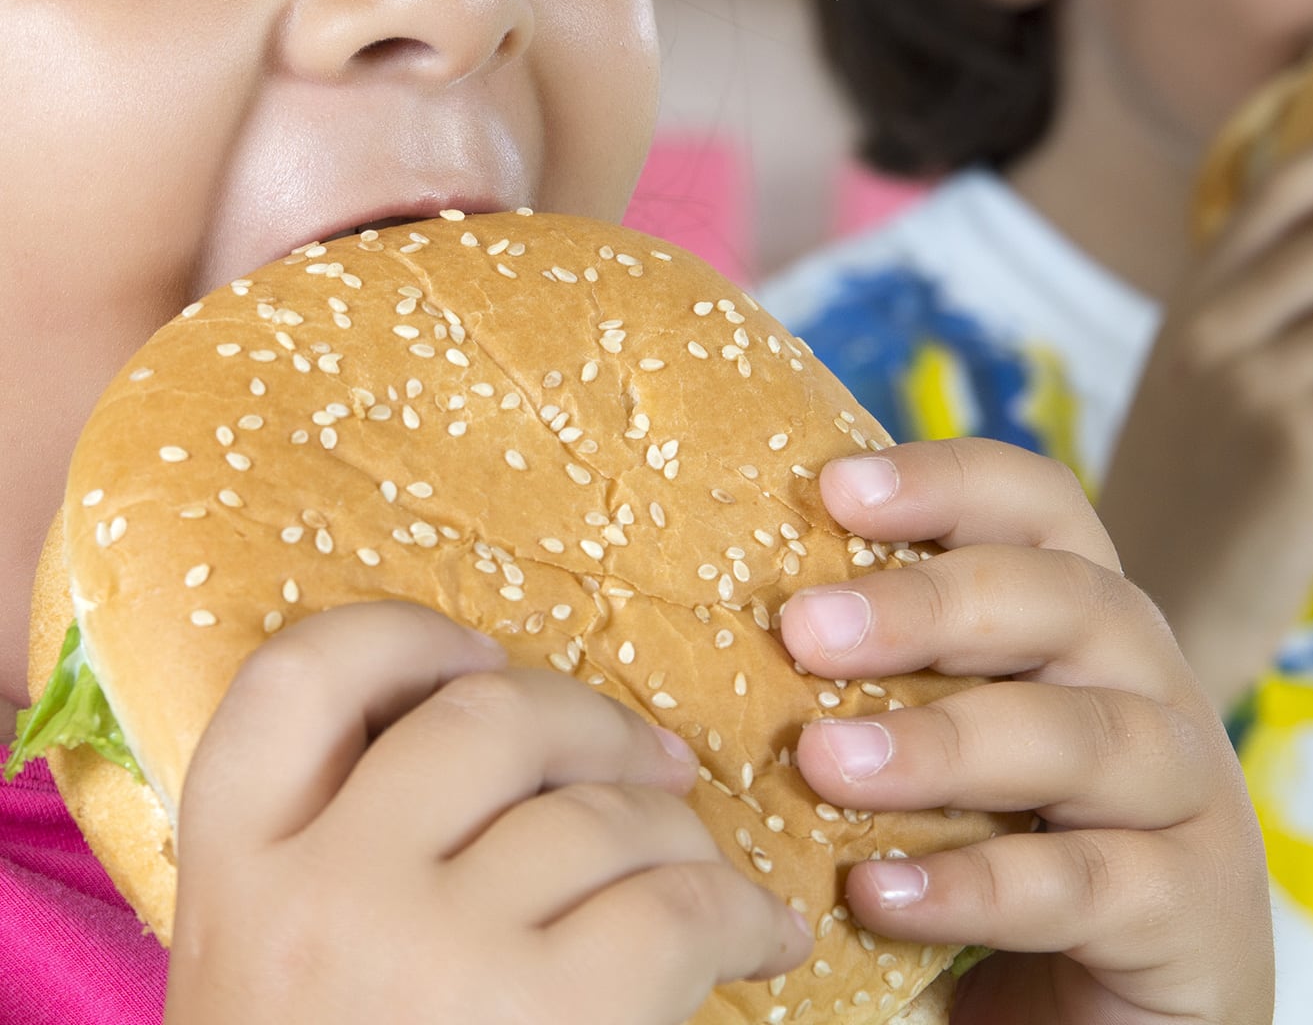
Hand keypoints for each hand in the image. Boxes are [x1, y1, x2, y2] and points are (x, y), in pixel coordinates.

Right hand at [165, 602, 810, 1024]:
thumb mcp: (278, 979)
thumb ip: (338, 859)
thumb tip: (511, 744)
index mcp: (235, 876)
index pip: (298, 678)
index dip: (405, 638)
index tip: (478, 658)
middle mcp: (326, 892)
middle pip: (488, 714)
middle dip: (593, 722)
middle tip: (651, 766)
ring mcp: (434, 951)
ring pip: (602, 814)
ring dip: (682, 837)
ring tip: (708, 882)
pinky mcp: (550, 1016)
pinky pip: (679, 906)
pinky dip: (744, 914)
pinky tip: (765, 942)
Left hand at [780, 440, 1273, 1023]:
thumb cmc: (1003, 867)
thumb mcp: (944, 762)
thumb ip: (882, 691)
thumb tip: (726, 622)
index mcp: (1089, 630)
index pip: (1043, 511)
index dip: (950, 482)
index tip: (834, 489)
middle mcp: (1152, 690)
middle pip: (1068, 602)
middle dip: (931, 607)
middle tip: (803, 629)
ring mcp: (1189, 800)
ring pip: (1082, 737)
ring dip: (946, 742)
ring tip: (824, 765)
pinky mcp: (1197, 911)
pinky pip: (1086, 882)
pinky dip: (979, 883)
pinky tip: (880, 896)